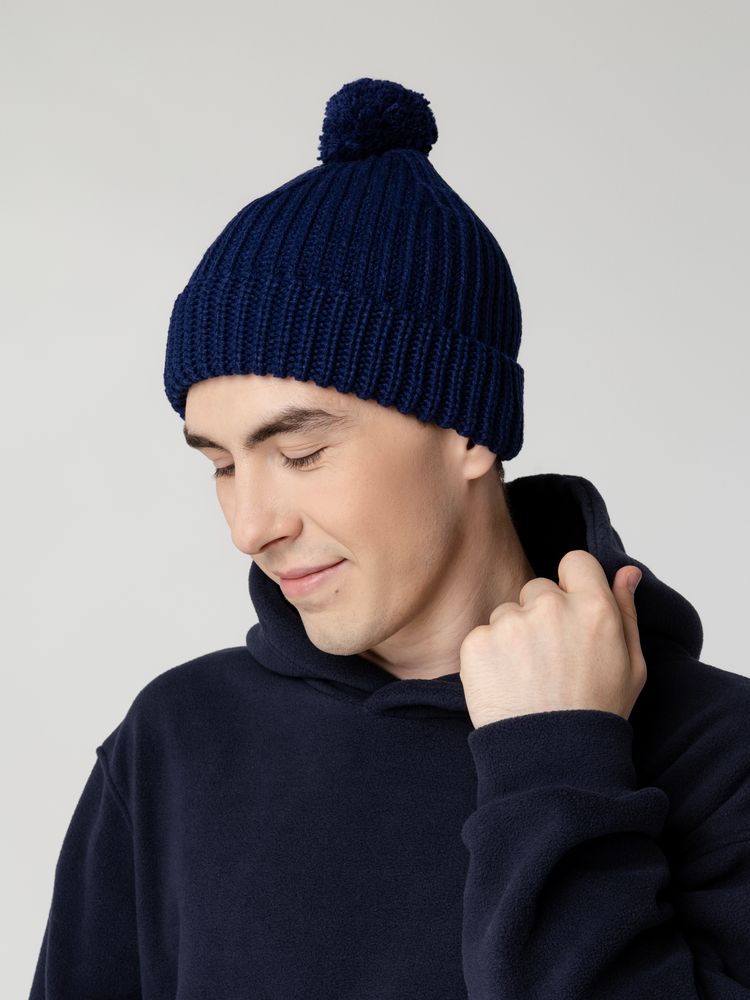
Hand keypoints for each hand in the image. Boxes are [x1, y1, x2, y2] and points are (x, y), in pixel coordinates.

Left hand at [459, 550, 645, 729]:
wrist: (553, 761)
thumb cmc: (597, 712)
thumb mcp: (631, 665)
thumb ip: (626, 611)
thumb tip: (627, 572)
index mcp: (593, 607)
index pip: (575, 562)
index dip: (572, 584)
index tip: (571, 612)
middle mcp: (549, 607)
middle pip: (537, 588)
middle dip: (541, 615)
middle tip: (550, 659)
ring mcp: (510, 624)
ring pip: (508, 613)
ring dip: (513, 636)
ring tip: (529, 677)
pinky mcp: (477, 643)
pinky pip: (482, 635)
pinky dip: (489, 656)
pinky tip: (507, 684)